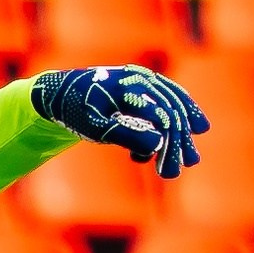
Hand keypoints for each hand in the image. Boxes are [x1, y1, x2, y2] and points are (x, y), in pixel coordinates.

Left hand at [32, 66, 208, 178]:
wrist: (63, 92)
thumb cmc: (77, 111)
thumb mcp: (95, 127)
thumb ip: (125, 133)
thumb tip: (157, 144)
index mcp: (128, 87)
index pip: (161, 117)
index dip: (170, 145)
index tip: (169, 171)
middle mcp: (140, 79)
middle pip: (170, 113)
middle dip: (177, 145)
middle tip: (175, 173)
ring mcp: (144, 79)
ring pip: (174, 106)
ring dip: (183, 134)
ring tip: (190, 161)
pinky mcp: (146, 84)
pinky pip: (170, 98)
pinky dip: (181, 116)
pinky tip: (190, 131)